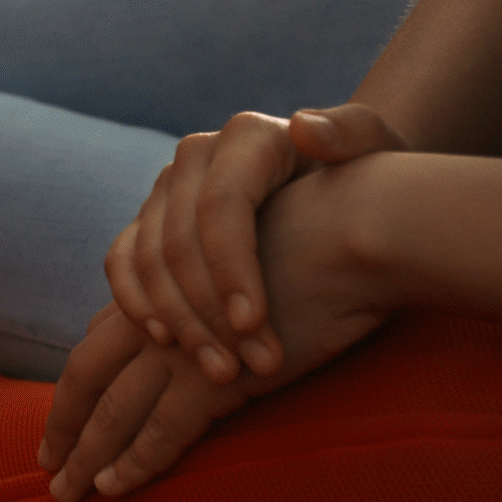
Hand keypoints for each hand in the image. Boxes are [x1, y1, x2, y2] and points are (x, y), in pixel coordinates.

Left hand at [46, 163, 395, 501]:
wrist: (355, 229)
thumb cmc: (322, 240)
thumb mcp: (259, 262)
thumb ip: (221, 289)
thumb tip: (216, 328)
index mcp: (165, 278)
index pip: (105, 334)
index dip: (81, 378)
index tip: (66, 415)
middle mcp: (161, 307)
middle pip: (88, 367)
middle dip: (65, 420)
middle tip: (45, 463)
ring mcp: (182, 339)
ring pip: (115, 405)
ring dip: (89, 452)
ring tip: (69, 492)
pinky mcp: (213, 370)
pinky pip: (164, 426)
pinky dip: (137, 460)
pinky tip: (115, 485)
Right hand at [105, 102, 403, 381]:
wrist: (342, 183)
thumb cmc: (370, 174)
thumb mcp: (379, 147)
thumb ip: (355, 132)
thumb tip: (308, 130)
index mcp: (248, 137)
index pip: (221, 205)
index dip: (231, 267)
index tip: (255, 325)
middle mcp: (197, 156)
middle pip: (178, 238)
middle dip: (208, 311)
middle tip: (247, 368)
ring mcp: (168, 187)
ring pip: (146, 256)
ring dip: (177, 319)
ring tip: (221, 371)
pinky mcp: (151, 219)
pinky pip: (122, 260)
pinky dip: (135, 301)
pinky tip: (167, 341)